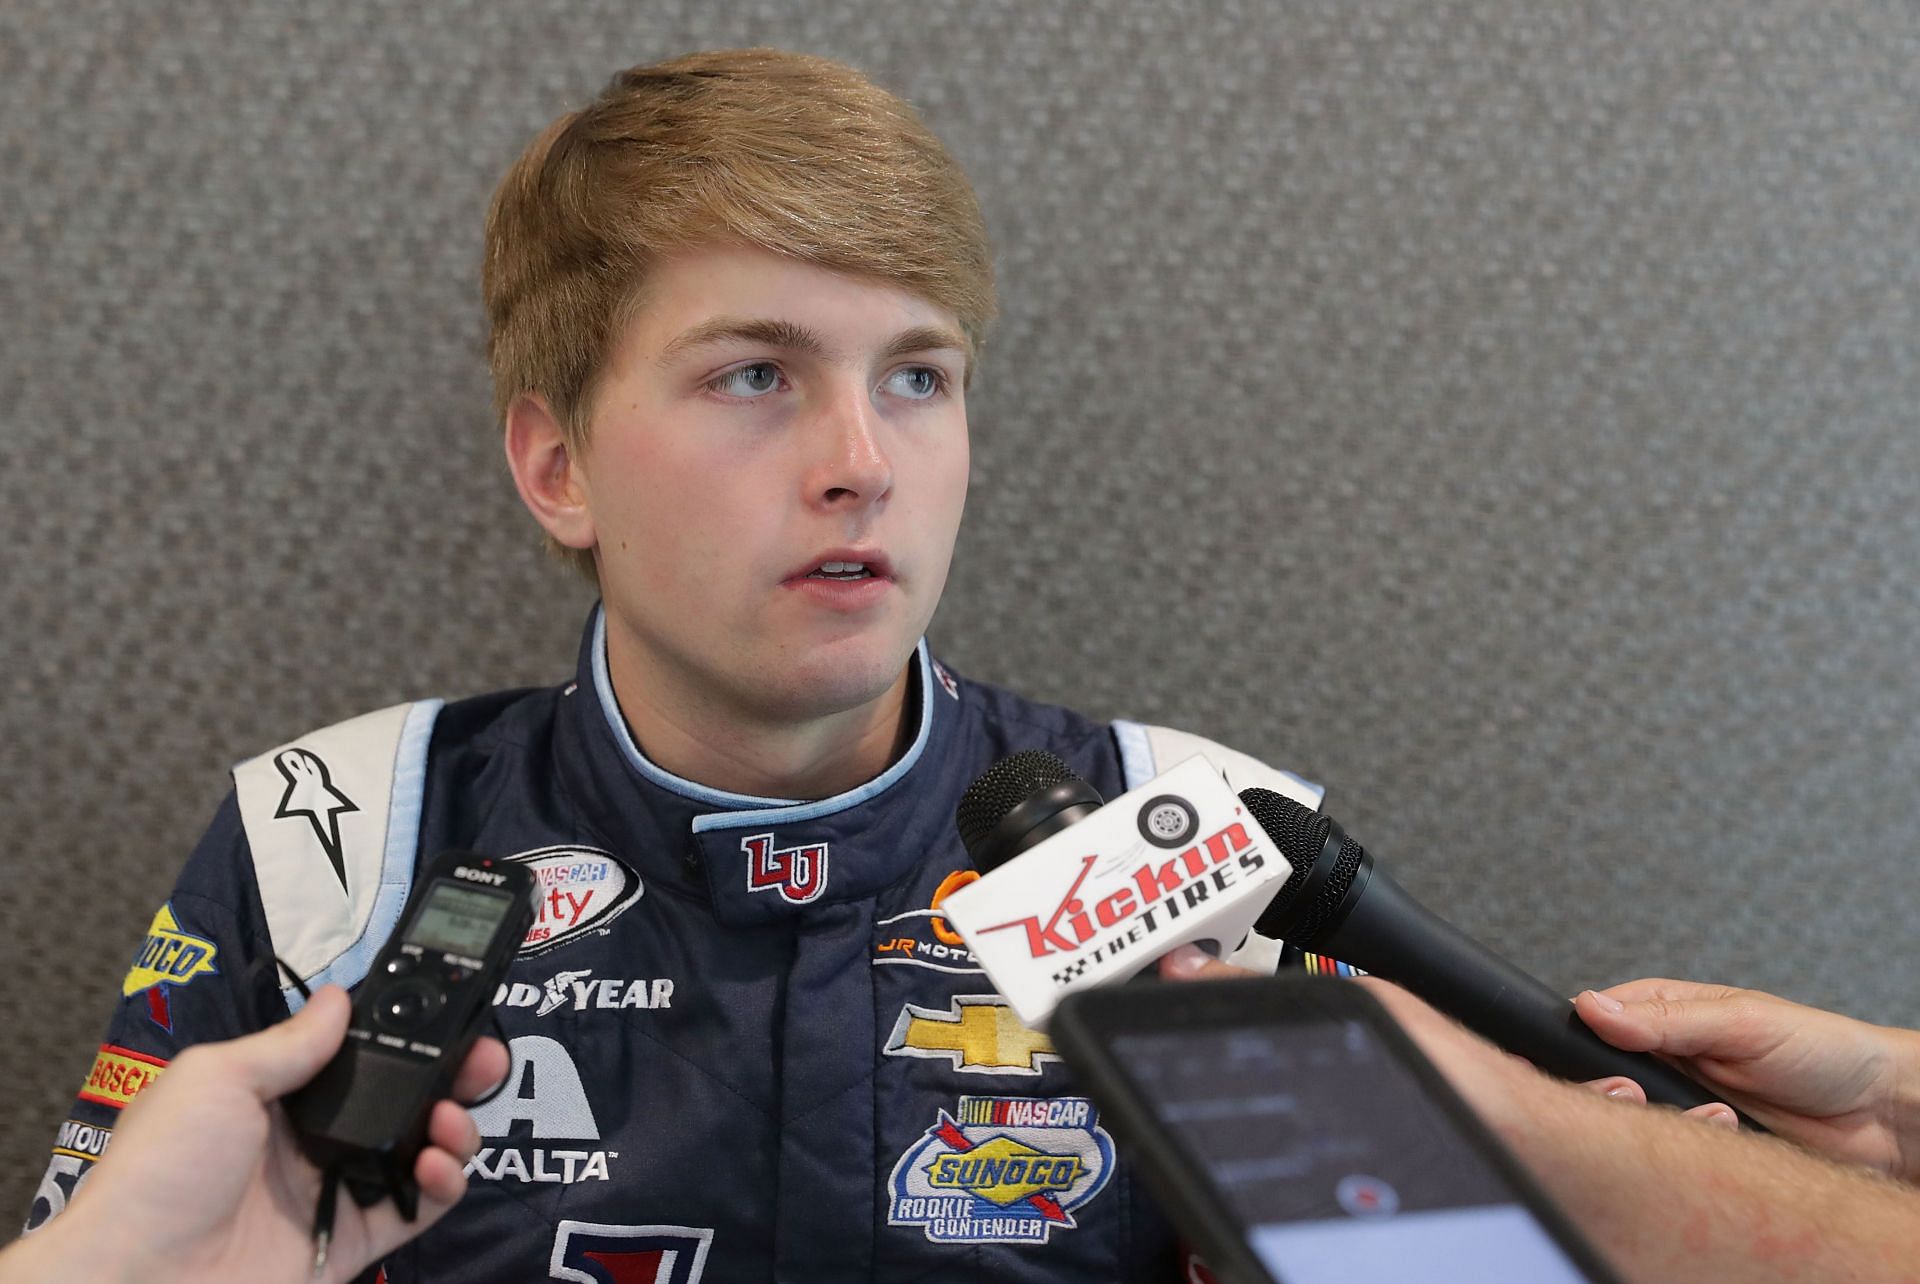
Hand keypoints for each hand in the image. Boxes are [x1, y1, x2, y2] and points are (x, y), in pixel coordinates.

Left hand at [15, 986, 507, 1283]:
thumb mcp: (215, 1079)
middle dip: (452, 1074)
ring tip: (453, 1117)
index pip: (359, 1054)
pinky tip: (436, 1161)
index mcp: (275, 1095)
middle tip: (485, 1058)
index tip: (447, 1010)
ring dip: (455, 1125)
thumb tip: (341, 998)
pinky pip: (418, 1208)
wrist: (137, 1278)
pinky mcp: (354, 1242)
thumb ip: (289, 1042)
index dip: (406, 1032)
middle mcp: (312, 1139)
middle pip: (403, 1098)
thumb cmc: (159, 1172)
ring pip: (421, 1150)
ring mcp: (336, 1191)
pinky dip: (444, 1183)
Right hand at [1574, 978, 1919, 1179]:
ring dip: (1663, 1121)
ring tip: (1713, 1112)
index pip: (1596, 1018)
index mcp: (1668, 1012)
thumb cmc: (1823, 1050)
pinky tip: (1726, 1133)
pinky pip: (1671, 1154)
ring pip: (1634, 1119)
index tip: (1600, 1058)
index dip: (1586, 1038)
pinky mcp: (1702, 1143)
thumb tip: (1591, 1006)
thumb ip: (1665, 1019)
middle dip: (1621, 1089)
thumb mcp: (1741, 1022)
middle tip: (1642, 1092)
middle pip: (1604, 1074)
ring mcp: (1684, 1102)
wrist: (1881, 1116)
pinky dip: (1691, 1147)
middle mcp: (1669, 1057)